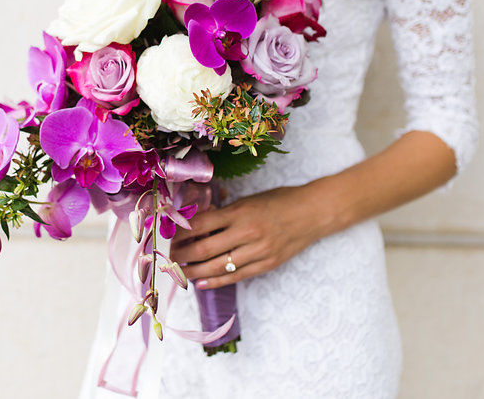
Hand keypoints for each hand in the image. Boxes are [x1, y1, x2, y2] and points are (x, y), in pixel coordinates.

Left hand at [169, 184, 324, 289]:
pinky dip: (216, 281)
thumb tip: (198, 222)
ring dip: (194, 271)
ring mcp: (258, 252)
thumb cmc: (279, 201)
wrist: (313, 212)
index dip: (181, 232)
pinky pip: (236, 276)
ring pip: (217, 267)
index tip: (170, 235)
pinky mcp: (267, 265)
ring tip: (180, 272)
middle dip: (182, 255)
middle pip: (204, 249)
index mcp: (240, 212)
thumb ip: (225, 212)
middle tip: (170, 257)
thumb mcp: (248, 199)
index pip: (201, 224)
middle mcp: (247, 233)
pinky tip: (201, 283)